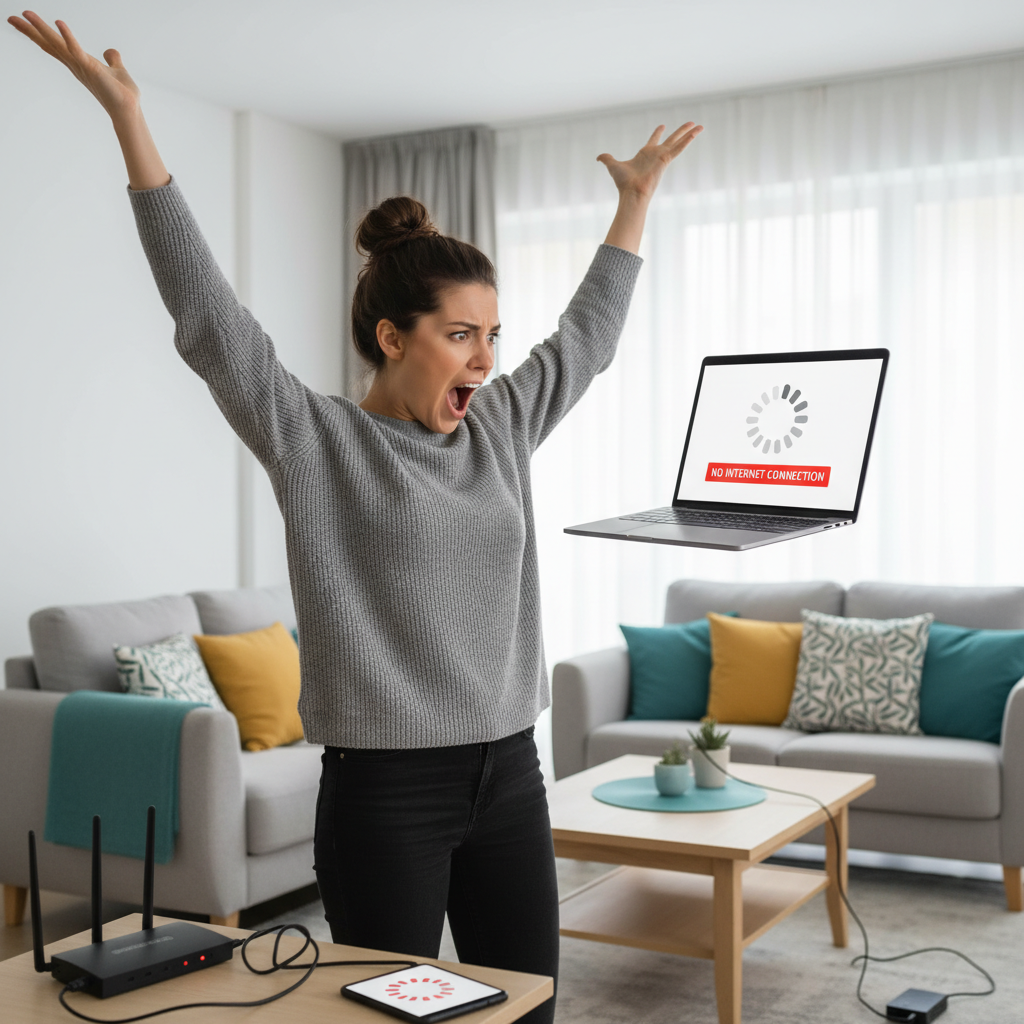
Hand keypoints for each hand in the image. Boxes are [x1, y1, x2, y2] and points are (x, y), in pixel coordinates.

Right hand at [8, 11, 140, 121]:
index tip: (23, 21)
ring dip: (41, 29)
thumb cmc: (122, 94)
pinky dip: (68, 37)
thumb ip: (113, 60)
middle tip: (10, 17)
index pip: (55, 45)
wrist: (129, 109)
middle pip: (49, 44)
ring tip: (26, 13)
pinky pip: (76, 51)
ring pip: (57, 44)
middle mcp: (76, 64)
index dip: (39, 33)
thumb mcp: (117, 70)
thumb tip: (110, 52)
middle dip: (30, 30)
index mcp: (79, 62)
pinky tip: (59, 23)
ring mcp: (81, 67)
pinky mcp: (91, 69)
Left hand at [597, 122, 702, 200]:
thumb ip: (607, 159)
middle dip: (680, 131)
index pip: (653, 140)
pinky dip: (688, 139)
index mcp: (645, 154)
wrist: (631, 193)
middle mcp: (656, 155)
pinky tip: (697, 131)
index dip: (658, 133)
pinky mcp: (666, 160)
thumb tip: (599, 157)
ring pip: (679, 142)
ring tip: (701, 126)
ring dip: (690, 133)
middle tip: (690, 123)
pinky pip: (680, 148)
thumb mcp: (612, 165)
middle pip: (671, 139)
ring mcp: (663, 157)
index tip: (662, 126)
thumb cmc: (623, 183)